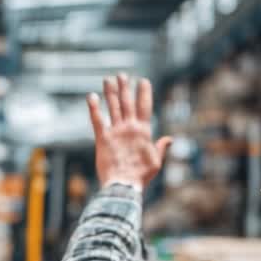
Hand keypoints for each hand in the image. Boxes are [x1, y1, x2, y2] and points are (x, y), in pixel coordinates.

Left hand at [87, 74, 171, 189]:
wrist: (123, 186)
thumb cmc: (141, 176)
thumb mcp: (156, 161)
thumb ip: (161, 147)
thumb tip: (169, 139)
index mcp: (144, 131)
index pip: (144, 106)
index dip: (143, 92)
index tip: (143, 80)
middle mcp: (130, 128)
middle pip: (127, 103)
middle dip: (125, 87)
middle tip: (122, 74)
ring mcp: (116, 132)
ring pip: (113, 107)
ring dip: (110, 92)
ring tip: (108, 79)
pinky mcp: (102, 139)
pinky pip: (97, 120)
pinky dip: (94, 108)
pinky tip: (91, 96)